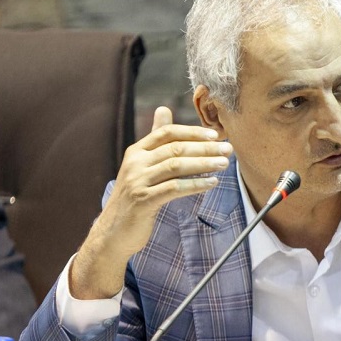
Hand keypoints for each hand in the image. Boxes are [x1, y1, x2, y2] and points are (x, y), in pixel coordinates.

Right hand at [70, 106, 232, 298]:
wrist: (113, 231)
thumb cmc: (135, 196)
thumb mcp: (141, 165)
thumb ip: (155, 140)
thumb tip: (163, 109)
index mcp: (136, 151)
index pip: (167, 133)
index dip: (192, 132)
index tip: (215, 134)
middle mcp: (135, 163)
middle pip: (175, 148)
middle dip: (205, 148)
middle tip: (227, 149)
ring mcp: (137, 182)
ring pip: (176, 166)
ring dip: (204, 164)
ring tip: (224, 164)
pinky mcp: (143, 201)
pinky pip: (174, 188)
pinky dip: (195, 185)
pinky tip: (211, 183)